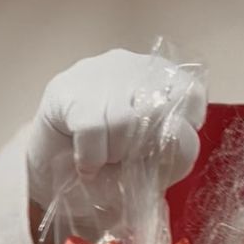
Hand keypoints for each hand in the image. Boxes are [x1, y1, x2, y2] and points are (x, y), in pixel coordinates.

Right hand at [27, 49, 206, 209]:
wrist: (53, 176)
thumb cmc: (110, 170)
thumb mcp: (154, 168)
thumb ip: (175, 152)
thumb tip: (178, 137)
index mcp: (163, 83)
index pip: (190, 95)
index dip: (179, 132)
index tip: (158, 153)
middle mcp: (135, 67)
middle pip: (159, 111)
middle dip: (144, 151)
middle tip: (124, 163)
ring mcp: (99, 72)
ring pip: (124, 120)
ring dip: (115, 155)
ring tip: (102, 162)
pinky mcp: (67, 88)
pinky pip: (92, 128)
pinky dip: (91, 157)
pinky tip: (86, 163)